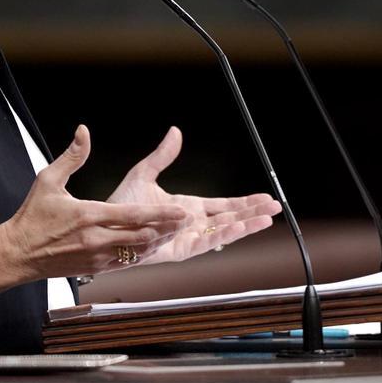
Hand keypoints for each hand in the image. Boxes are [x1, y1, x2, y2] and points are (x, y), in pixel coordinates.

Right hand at [0, 125, 187, 296]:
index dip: (161, 214)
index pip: (133, 215)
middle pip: (142, 236)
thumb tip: (84, 132)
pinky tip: (153, 245)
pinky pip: (126, 262)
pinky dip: (143, 254)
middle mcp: (96, 239)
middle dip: (169, 229)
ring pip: (138, 252)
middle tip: (188, 221)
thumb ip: (71, 156)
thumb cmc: (31, 217)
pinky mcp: (95, 268)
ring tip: (177, 232)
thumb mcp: (48, 180)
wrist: (17, 254)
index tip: (181, 212)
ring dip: (159, 242)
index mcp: (88, 215)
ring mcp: (97, 256)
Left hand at [106, 127, 281, 265]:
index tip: (264, 198)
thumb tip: (175, 132)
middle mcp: (192, 224)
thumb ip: (162, 156)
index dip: (245, 201)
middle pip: (231, 218)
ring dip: (245, 225)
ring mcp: (188, 238)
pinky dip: (224, 235)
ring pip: (224, 232)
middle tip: (276, 208)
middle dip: (254, 213)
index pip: (223, 205)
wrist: (105, 226)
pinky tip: (240, 227)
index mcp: (188, 207)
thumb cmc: (121, 205)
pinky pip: (206, 243)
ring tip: (266, 219)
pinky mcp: (180, 249)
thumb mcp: (144, 174)